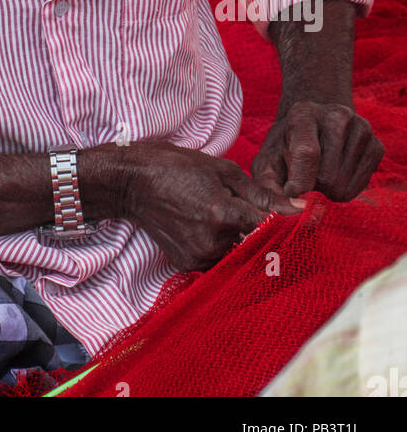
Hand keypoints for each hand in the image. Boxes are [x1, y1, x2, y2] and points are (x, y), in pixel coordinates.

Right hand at [118, 141, 303, 272]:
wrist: (132, 183)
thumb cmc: (178, 167)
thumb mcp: (223, 170)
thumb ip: (262, 193)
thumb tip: (299, 208)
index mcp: (223, 213)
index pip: (270, 229)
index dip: (284, 223)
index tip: (294, 219)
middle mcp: (212, 241)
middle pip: (255, 245)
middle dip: (259, 230)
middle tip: (247, 211)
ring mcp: (198, 256)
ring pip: (237, 254)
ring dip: (239, 239)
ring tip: (221, 214)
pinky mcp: (187, 264)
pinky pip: (217, 260)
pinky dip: (220, 245)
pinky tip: (206, 225)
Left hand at [251, 100, 384, 201]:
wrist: (314, 129)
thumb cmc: (285, 151)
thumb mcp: (267, 164)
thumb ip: (268, 190)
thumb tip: (295, 210)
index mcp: (303, 113)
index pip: (306, 154)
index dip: (299, 182)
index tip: (292, 193)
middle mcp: (336, 115)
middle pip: (327, 178)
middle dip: (312, 187)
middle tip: (305, 174)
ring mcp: (361, 128)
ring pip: (343, 186)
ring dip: (327, 190)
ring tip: (319, 172)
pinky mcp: (376, 146)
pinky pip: (360, 187)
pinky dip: (345, 188)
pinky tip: (336, 172)